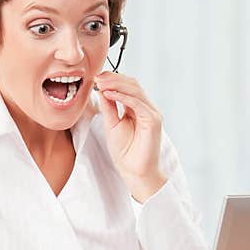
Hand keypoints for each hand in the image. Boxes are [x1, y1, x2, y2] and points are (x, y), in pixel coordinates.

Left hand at [95, 71, 166, 201]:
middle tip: (96, 77)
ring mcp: (152, 113)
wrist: (134, 171)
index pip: (128, 86)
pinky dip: (122, 96)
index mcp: (138, 108)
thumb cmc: (125, 151)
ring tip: (100, 83)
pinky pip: (137, 103)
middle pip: (133, 84)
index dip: (113, 78)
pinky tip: (109, 94)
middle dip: (113, 78)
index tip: (96, 77)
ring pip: (135, 90)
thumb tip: (102, 88)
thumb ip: (109, 106)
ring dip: (116, 84)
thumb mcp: (112, 124)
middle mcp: (147, 108)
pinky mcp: (153, 120)